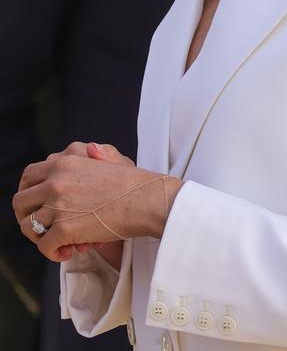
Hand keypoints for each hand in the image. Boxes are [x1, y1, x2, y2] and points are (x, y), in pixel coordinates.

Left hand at [13, 143, 179, 262]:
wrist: (146, 200)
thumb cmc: (132, 182)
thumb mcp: (108, 156)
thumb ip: (89, 153)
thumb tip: (79, 152)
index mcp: (64, 162)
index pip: (28, 176)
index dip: (28, 193)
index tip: (37, 205)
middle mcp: (55, 181)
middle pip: (20, 202)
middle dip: (27, 217)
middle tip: (42, 228)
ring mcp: (58, 205)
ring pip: (29, 227)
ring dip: (41, 238)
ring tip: (58, 242)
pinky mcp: (64, 229)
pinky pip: (45, 247)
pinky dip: (53, 253)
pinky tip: (68, 251)